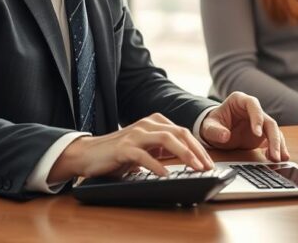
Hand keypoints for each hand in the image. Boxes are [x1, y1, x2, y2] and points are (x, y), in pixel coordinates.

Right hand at [49, 113, 213, 181]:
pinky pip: (143, 155)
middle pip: (179, 133)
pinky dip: (156, 165)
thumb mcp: (147, 149)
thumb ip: (164, 150)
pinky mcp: (123, 148)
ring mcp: (135, 134)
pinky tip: (165, 174)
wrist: (88, 154)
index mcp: (155, 122)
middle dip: (197, 150)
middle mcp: (147, 124)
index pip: (184, 132)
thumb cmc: (119, 153)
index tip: (210, 163)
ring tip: (194, 167)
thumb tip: (189, 159)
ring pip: (166, 139)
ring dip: (184, 154)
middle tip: (207, 166)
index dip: (199, 148)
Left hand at [200, 92, 288, 161]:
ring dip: (278, 146)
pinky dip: (275, 150)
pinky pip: (272, 141)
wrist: (214, 131)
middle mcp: (253, 110)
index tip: (257, 133)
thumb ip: (215, 131)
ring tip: (279, 159)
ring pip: (274, 132)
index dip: (257, 117)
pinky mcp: (262, 134)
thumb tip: (225, 136)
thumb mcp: (208, 127)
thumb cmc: (212, 124)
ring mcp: (259, 122)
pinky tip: (275, 160)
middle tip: (275, 154)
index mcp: (240, 100)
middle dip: (273, 138)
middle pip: (268, 121)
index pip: (253, 104)